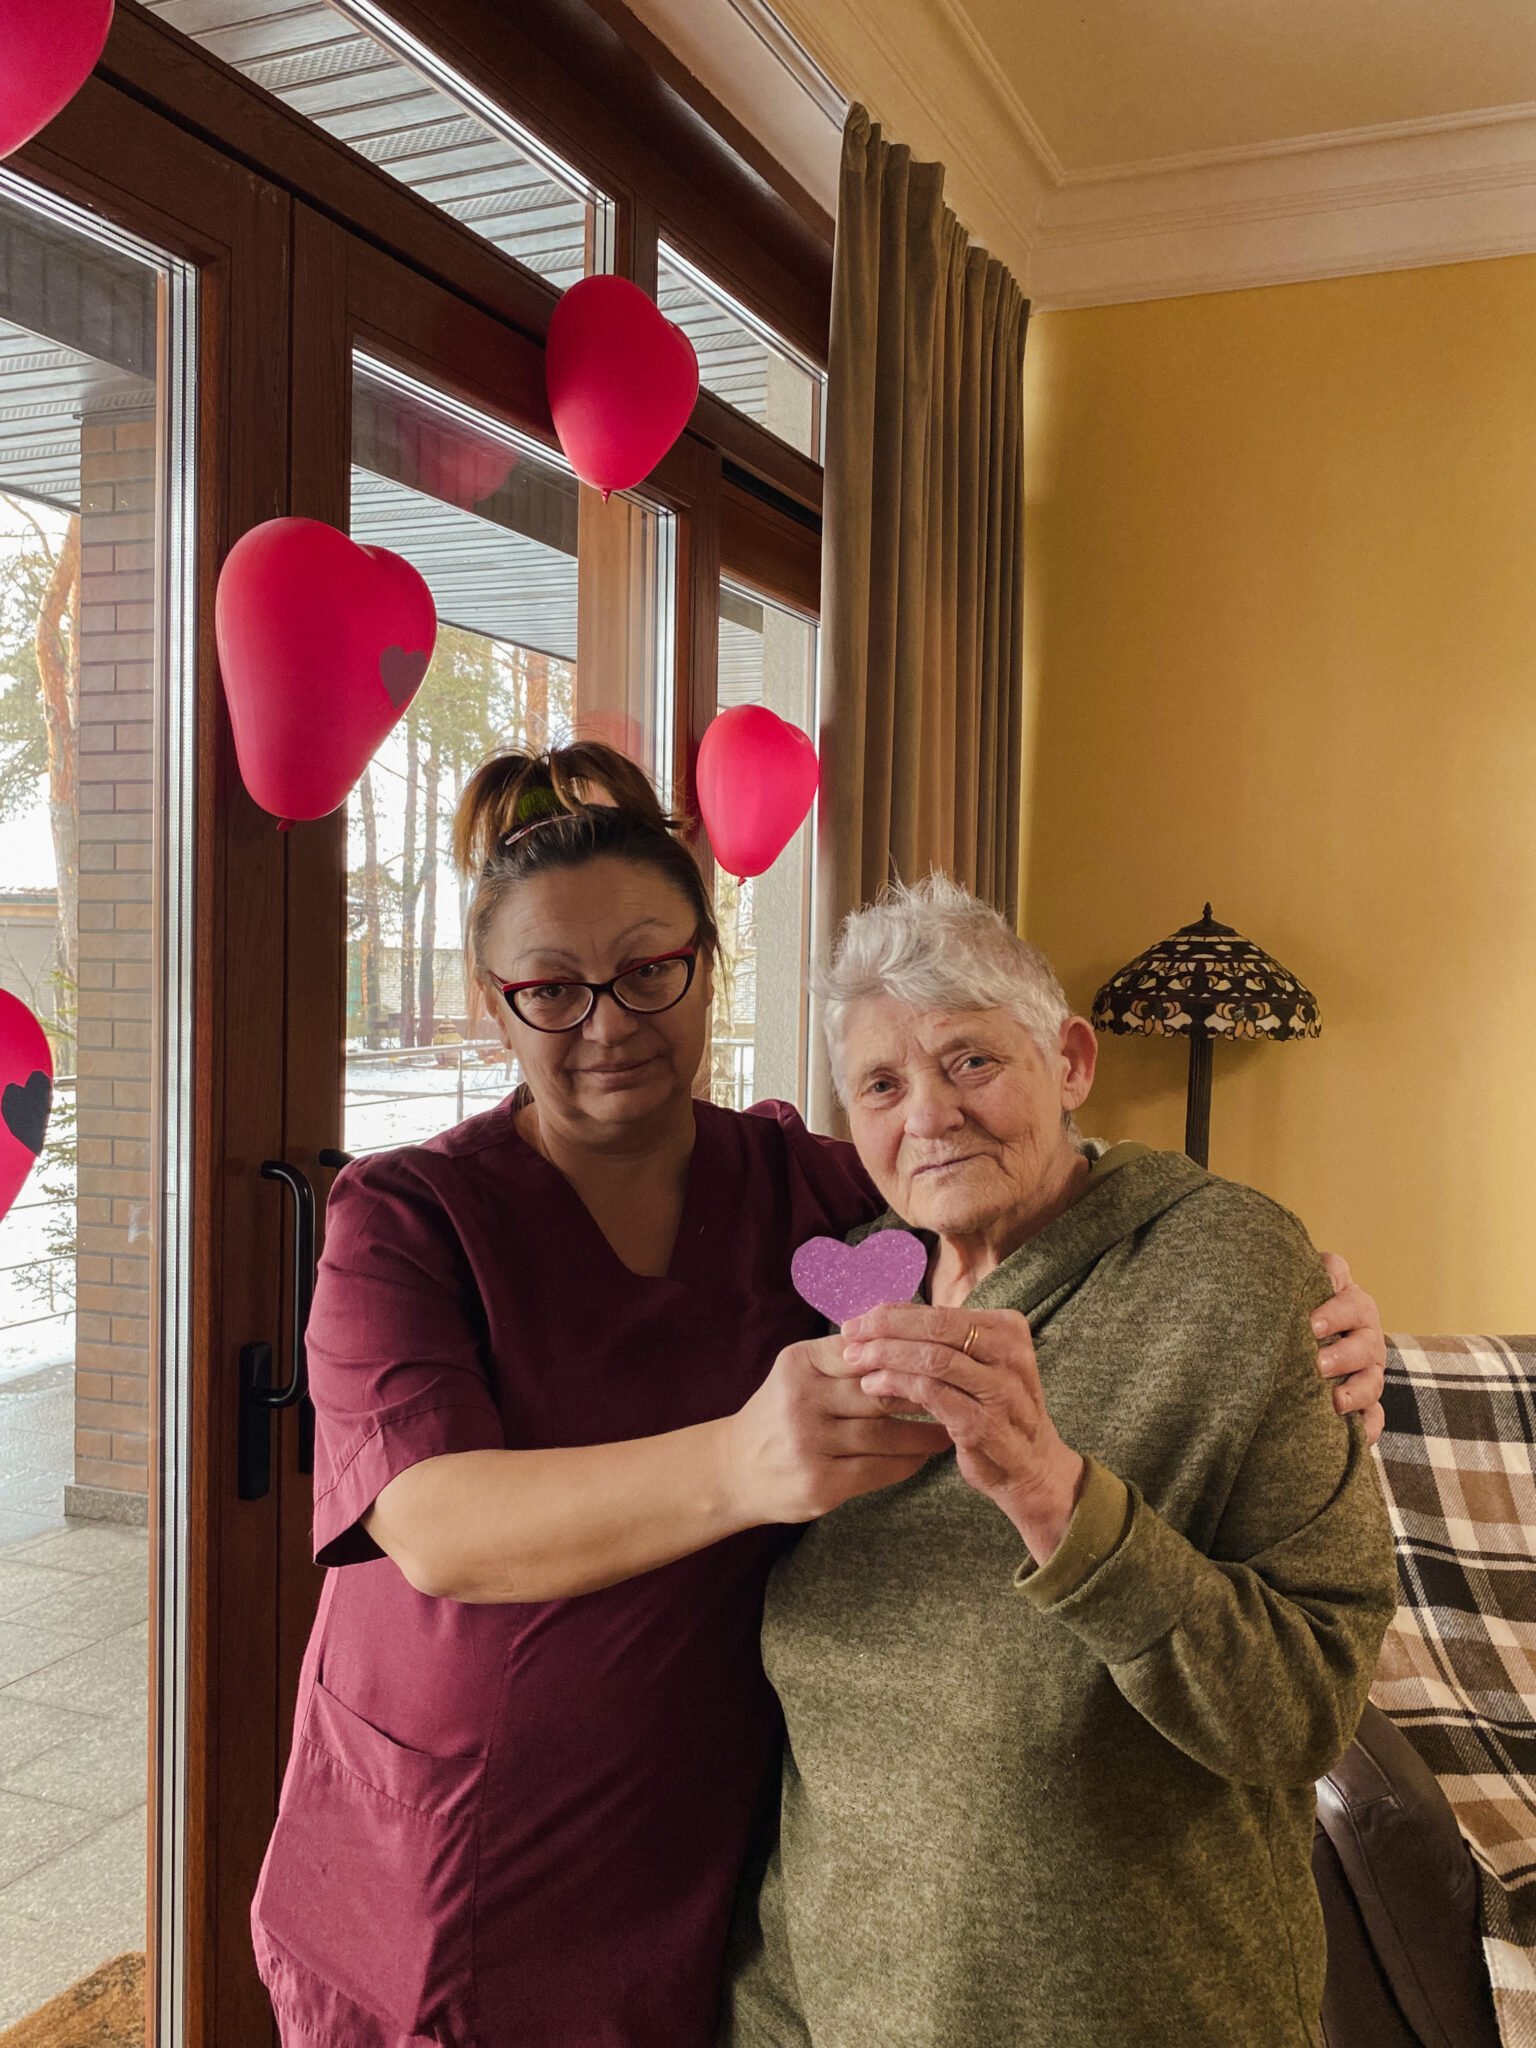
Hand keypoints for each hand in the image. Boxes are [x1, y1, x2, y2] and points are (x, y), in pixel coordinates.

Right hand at [721, 1337, 950, 1526]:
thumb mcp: (801, 1372)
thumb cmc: (782, 1413)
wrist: (735, 1469)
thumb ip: (846, 1356)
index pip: (866, 1351)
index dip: (908, 1355)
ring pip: (886, 1434)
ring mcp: (808, 1444)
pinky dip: (908, 1462)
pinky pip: (880, 1469)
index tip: (943, 1356)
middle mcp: (800, 1400)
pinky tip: (923, 1455)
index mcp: (799, 1363)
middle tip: (959, 1393)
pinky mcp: (820, 1483)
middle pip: (880, 1391)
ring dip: (926, 1433)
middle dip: (925, 1393)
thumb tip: (910, 1331)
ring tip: (951, 1425)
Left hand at [833, 1306, 1084, 1565]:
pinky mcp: (984, 1423)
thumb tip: (877, 1319)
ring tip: (856, 1361)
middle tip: (849, 1335)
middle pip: (934, 1327)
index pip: (938, 1312)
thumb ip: (939, 1342)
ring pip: (932, 1358)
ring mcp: (1000, 1389)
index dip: (892, 1313)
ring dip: (886, 1356)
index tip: (857, 1320)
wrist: (1032, 1468)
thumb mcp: (975, 1365)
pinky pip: (932, 1394)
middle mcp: (1009, 1353)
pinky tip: (873, 1386)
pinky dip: (897, 1385)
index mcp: (1006, 1328)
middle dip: (884, 1328)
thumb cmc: (992, 1410)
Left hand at [1314, 1253, 1385, 1446]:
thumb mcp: (1304, 1282)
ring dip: (1356, 1392)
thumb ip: (1304, 1272)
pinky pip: (1375, 1418)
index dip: (1335, 1313)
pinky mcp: (1365, 1401)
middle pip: (1365, 1346)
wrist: (1304, 1331)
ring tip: (1335, 1401)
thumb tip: (1289, 1263)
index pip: (1351, 1304)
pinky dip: (1368, 1427)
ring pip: (1372, 1383)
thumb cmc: (1301, 1303)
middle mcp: (1366, 1338)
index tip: (1311, 1325)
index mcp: (1353, 1305)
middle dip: (1342, 1356)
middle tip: (1317, 1364)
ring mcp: (1367, 1371)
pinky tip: (1355, 1435)